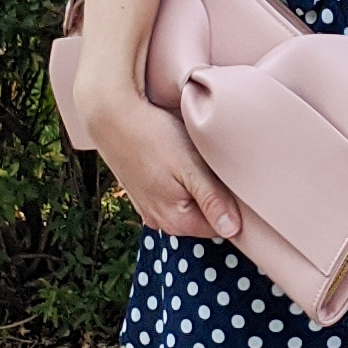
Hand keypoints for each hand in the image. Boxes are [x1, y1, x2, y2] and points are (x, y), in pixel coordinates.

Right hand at [91, 84, 244, 245]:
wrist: (112, 116)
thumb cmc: (153, 137)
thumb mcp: (190, 167)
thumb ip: (212, 201)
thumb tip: (232, 231)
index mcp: (176, 221)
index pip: (222, 228)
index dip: (235, 206)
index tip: (236, 181)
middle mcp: (160, 221)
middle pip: (204, 218)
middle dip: (215, 197)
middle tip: (215, 166)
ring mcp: (148, 208)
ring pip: (188, 205)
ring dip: (196, 188)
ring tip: (195, 161)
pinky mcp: (142, 193)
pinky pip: (171, 195)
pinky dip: (179, 183)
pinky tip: (176, 163)